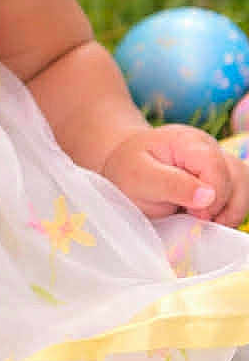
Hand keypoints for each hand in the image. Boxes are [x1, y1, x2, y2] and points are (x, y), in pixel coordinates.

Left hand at [102, 124, 248, 226]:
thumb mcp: (139, 177)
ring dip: (230, 210)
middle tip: (196, 218)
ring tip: (202, 220)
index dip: (213, 195)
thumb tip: (208, 196)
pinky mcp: (220, 178)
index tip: (194, 213)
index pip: (216, 166)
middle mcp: (208, 148)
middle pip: (238, 177)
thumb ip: (172, 185)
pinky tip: (206, 217)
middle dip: (224, 206)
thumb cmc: (128, 170)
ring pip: (244, 187)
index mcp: (187, 141)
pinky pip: (238, 195)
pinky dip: (228, 211)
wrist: (123, 167)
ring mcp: (216, 162)